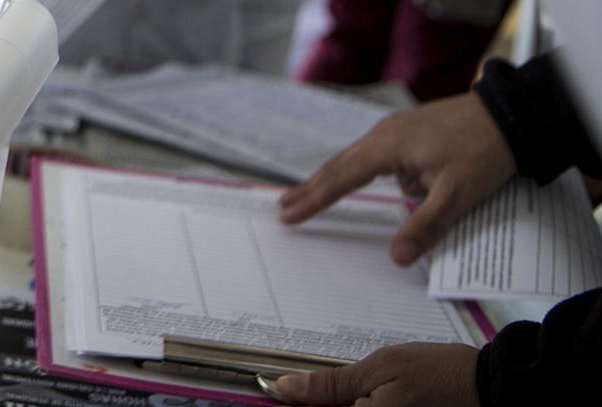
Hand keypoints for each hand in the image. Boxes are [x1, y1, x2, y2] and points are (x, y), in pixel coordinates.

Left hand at [273, 343, 479, 405]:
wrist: (493, 389)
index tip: (276, 387)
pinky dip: (362, 405)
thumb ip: (329, 384)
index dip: (294, 402)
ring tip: (358, 389)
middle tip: (323, 385)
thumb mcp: (381, 368)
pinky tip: (369, 398)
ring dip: (341, 403)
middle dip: (321, 402)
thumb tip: (284, 388)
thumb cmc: (442, 374)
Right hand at [279, 93, 516, 265]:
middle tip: (285, 205)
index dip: (314, 198)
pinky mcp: (412, 130)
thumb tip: (397, 259)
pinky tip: (412, 189)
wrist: (510, 114)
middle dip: (313, 188)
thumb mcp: (458, 194)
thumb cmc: (483, 151)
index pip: (340, 178)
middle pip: (340, 165)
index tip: (288, 212)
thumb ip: (425, 226)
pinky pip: (388, 158)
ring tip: (328, 199)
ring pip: (365, 162)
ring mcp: (397, 129)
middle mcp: (384, 134)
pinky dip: (382, 175)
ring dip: (348, 181)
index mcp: (387, 147)